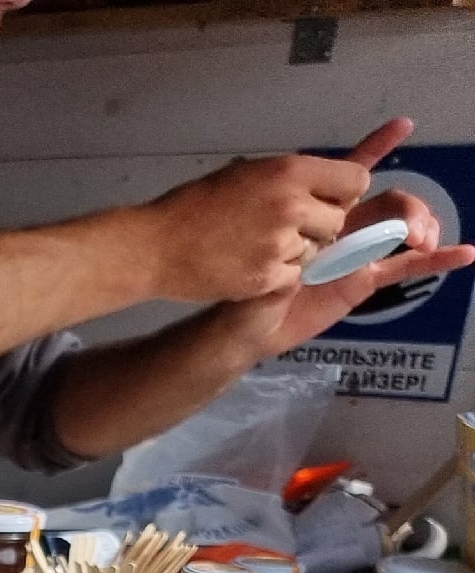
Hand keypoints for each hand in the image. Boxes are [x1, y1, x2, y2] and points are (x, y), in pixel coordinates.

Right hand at [140, 127, 391, 304]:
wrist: (155, 247)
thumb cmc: (192, 206)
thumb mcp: (245, 174)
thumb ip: (287, 179)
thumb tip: (320, 188)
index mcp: (289, 171)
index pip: (355, 180)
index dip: (342, 193)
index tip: (327, 201)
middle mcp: (293, 204)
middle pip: (338, 220)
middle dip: (320, 226)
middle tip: (287, 229)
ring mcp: (281, 243)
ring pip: (317, 251)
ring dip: (298, 252)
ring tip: (259, 248)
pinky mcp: (268, 276)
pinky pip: (294, 275)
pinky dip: (278, 274)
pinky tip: (249, 266)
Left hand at [212, 122, 474, 357]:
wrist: (245, 324)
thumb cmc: (243, 286)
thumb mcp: (256, 262)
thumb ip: (281, 255)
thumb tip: (301, 259)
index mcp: (318, 210)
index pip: (353, 173)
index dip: (377, 147)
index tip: (403, 125)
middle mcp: (343, 226)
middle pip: (390, 202)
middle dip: (408, 209)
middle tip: (409, 231)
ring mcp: (357, 252)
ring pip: (402, 228)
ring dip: (421, 228)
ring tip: (423, 242)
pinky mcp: (365, 278)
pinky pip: (404, 266)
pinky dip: (437, 260)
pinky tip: (464, 254)